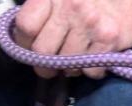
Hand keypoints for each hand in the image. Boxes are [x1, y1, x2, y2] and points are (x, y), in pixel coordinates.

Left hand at [14, 0, 131, 79]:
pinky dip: (90, 71)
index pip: (26, 26)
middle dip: (44, 64)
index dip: (23, 43)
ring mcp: (90, 25)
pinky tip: (93, 58)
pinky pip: (90, 71)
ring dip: (69, 68)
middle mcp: (70, 8)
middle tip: (50, 65)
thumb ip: (42, 10)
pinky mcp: (108, 40)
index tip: (29, 49)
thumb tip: (24, 36)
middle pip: (43, 51)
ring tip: (75, 58)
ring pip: (67, 64)